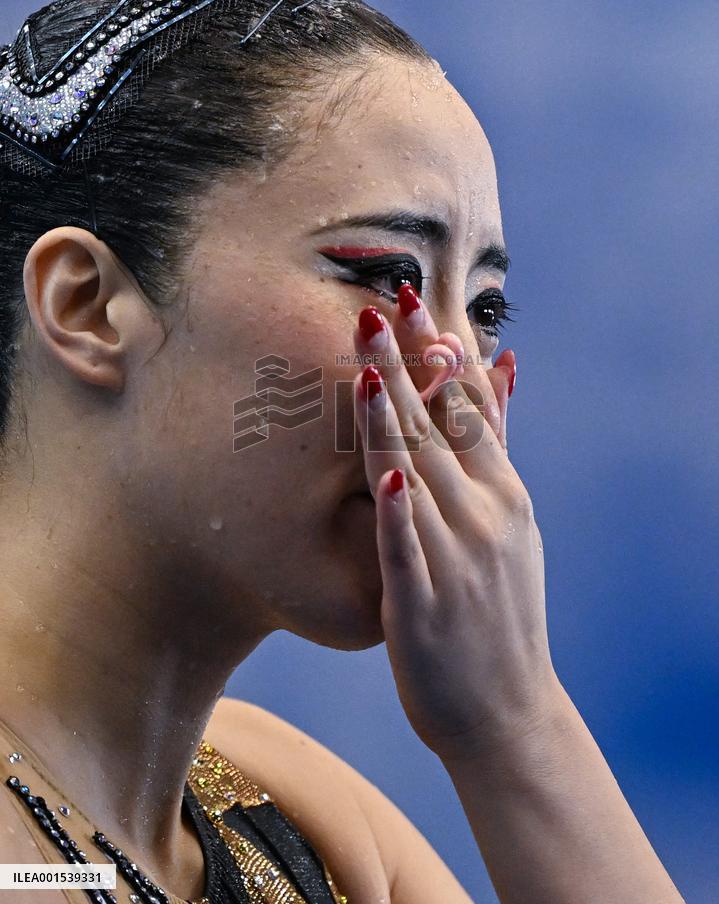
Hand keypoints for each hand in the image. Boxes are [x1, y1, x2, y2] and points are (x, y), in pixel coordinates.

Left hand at [352, 285, 558, 764]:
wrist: (507, 710)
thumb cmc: (498, 609)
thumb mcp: (511, 523)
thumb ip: (495, 445)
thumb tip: (501, 366)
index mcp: (505, 493)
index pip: (469, 407)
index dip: (439, 353)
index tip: (411, 302)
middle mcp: (486, 516)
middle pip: (441, 429)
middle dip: (408, 365)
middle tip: (376, 306)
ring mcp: (457, 559)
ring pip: (420, 477)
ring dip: (398, 421)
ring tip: (371, 366)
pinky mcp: (423, 605)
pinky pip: (406, 550)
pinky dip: (399, 512)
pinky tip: (386, 475)